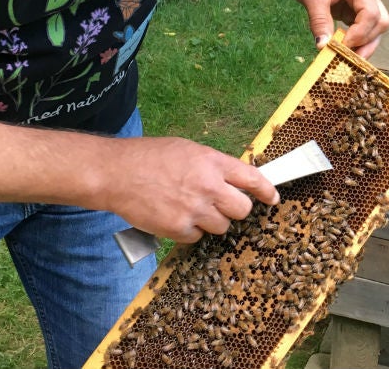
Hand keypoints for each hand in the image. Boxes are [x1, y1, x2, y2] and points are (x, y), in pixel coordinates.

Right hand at [101, 137, 278, 242]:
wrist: (116, 173)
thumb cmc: (148, 157)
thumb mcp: (187, 150)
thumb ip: (212, 165)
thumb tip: (233, 179)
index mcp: (212, 162)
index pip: (252, 179)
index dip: (266, 191)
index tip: (272, 198)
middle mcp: (208, 186)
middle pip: (242, 210)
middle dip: (235, 209)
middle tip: (220, 206)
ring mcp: (194, 209)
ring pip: (222, 227)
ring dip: (211, 221)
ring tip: (190, 208)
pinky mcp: (178, 228)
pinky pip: (197, 237)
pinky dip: (189, 232)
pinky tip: (174, 217)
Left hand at [282, 0, 388, 57]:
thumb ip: (319, 20)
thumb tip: (323, 46)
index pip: (371, 13)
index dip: (360, 33)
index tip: (342, 46)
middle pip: (380, 22)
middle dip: (366, 41)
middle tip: (348, 57)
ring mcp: (364, 3)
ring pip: (376, 29)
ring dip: (364, 45)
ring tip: (347, 59)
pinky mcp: (356, 13)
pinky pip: (364, 30)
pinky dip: (357, 43)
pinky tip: (344, 52)